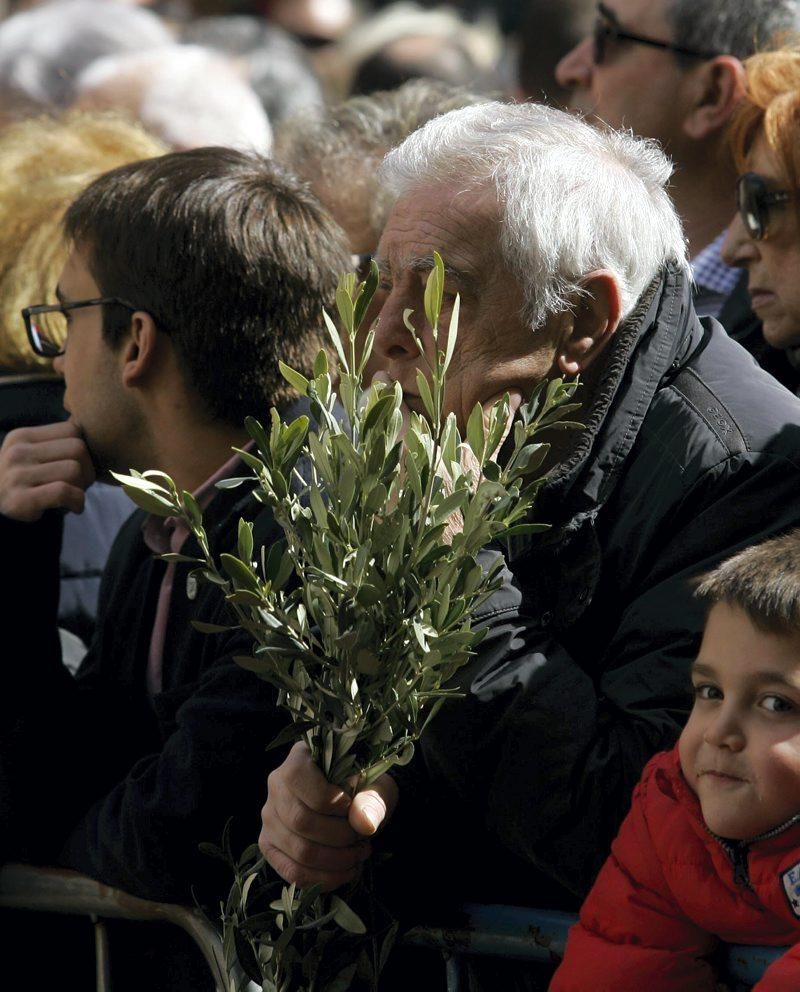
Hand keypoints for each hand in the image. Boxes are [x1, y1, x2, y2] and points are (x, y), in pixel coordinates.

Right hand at [0, 421, 95, 520]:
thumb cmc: (22, 484)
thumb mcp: (30, 456)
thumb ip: (56, 444)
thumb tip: (96, 431)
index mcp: (22, 437)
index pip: (72, 430)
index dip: (84, 449)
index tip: (79, 466)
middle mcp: (17, 452)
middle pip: (77, 448)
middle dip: (88, 468)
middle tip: (80, 484)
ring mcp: (16, 475)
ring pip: (74, 469)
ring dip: (82, 487)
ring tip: (73, 496)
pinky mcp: (20, 499)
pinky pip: (64, 492)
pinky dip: (77, 501)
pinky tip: (74, 508)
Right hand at [259, 741, 398, 889]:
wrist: (357, 801)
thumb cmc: (364, 787)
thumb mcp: (375, 785)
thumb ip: (371, 800)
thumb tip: (363, 823)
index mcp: (297, 760)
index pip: (299, 780)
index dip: (330, 800)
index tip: (352, 807)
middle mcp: (275, 787)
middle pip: (301, 821)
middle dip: (340, 837)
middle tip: (363, 839)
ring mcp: (270, 819)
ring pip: (299, 851)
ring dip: (336, 861)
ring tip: (359, 855)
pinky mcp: (270, 846)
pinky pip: (292, 872)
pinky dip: (323, 879)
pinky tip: (346, 872)